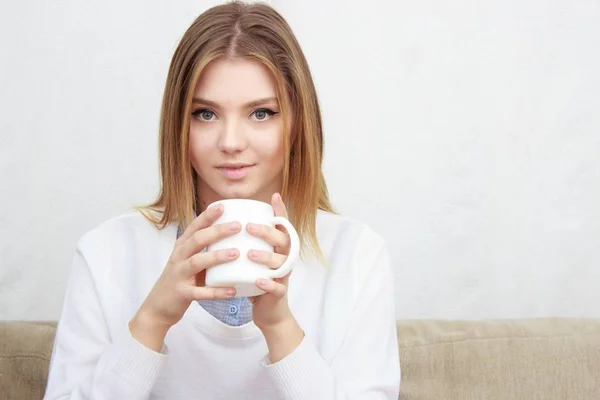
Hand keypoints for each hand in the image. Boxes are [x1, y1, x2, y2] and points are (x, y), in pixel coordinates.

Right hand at [130, 204, 240, 349]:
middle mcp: (178, 258)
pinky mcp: (182, 294)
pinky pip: (201, 292)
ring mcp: (179, 275)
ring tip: (236, 253)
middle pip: (197, 240)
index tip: (223, 205)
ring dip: (217, 256)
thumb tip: (233, 238)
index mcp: (181, 247)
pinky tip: (232, 290)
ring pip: (197, 262)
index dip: (207, 216)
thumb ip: (205, 249)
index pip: (194, 227)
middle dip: (217, 231)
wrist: (157, 307)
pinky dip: (217, 291)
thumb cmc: (180, 280)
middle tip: (237, 226)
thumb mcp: (188, 260)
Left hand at [246, 193, 293, 329]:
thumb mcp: (255, 259)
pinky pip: (277, 288)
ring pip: (281, 264)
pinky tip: (259, 281)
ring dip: (266, 257)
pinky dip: (268, 284)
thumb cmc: (257, 280)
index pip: (283, 227)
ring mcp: (283, 277)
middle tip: (249, 226)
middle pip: (283, 241)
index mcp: (279, 249)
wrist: (268, 312)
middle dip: (267, 232)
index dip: (281, 212)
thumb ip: (248, 242)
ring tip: (250, 254)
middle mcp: (285, 260)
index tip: (274, 196)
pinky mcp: (279, 294)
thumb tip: (227, 220)